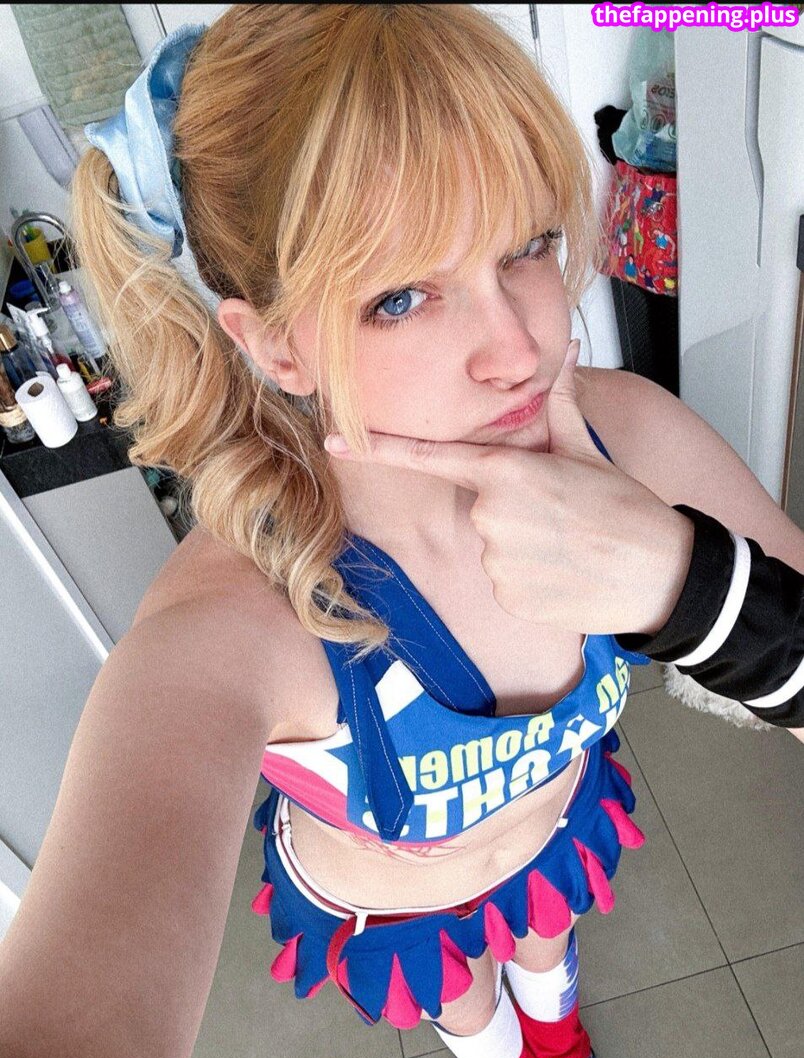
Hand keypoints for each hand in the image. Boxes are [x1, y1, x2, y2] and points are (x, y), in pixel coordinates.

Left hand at [324, 340, 694, 634]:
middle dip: (513, 510)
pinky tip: (564, 575)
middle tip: (562, 516)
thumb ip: (560, 405)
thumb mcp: (588, 450)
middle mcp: (491, 516)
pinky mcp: (507, 598)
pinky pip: (504, 583)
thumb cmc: (626, 509)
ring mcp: (496, 560)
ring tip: (569, 547)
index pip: (428, 456)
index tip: (335, 440)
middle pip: (480, 508)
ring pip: (493, 548)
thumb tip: (564, 353)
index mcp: (506, 472)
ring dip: (523, 547)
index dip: (378, 447)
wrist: (659, 571)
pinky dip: (529, 581)